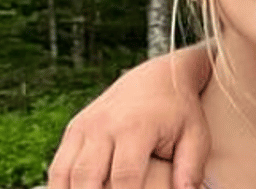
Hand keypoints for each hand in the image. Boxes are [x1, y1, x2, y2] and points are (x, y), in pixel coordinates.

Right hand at [47, 47, 212, 188]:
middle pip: (87, 177)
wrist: (158, 76)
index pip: (124, 176)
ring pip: (64, 172)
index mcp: (136, 127)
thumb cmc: (181, 112)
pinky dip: (60, 185)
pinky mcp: (75, 128)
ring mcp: (85, 126)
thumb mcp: (195, 136)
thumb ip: (190, 169)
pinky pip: (59, 164)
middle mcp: (104, 125)